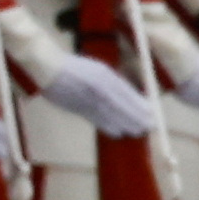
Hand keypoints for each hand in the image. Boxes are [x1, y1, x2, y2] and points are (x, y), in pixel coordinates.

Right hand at [39, 56, 157, 137]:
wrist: (47, 67)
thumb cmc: (74, 67)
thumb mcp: (97, 69)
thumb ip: (112, 82)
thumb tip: (130, 96)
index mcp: (105, 75)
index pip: (127, 93)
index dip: (140, 105)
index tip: (151, 112)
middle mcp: (99, 87)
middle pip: (122, 106)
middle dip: (137, 117)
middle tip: (149, 126)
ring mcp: (87, 98)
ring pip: (112, 115)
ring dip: (126, 125)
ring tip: (137, 132)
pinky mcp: (77, 107)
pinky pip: (97, 120)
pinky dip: (109, 127)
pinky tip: (118, 132)